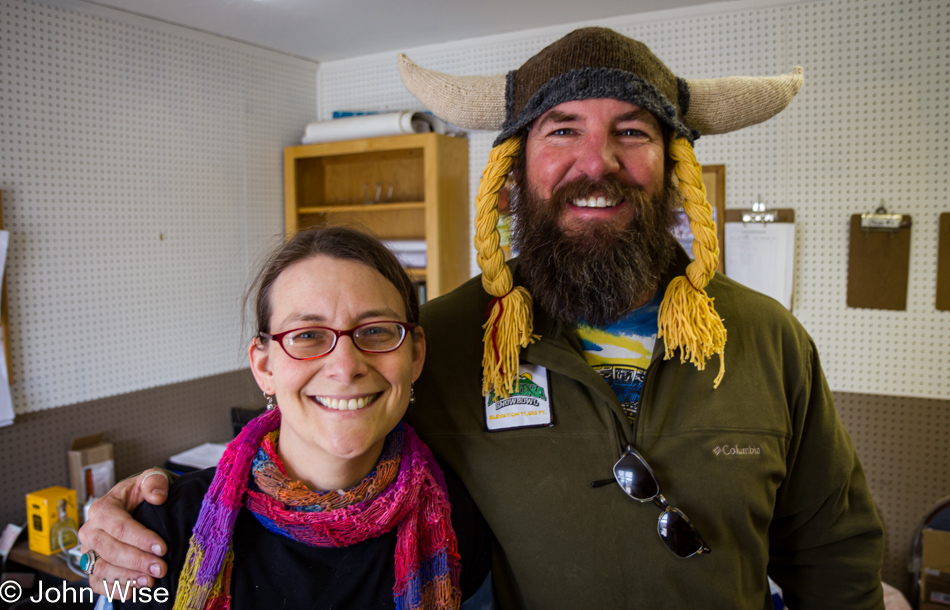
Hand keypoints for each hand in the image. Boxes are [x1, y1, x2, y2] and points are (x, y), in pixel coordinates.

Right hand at [77, 470, 169, 593]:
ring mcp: (89, 550)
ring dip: (126, 577)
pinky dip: (112, 590)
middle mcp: (91, 530)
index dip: (141, 538)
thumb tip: (157, 496)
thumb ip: (154, 482)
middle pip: (110, 550)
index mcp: (103, 508)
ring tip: (150, 581)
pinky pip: (96, 582)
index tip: (162, 548)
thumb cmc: (142, 492)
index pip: (119, 526)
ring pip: (102, 568)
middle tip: (160, 568)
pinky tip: (133, 591)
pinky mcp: (92, 564)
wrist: (134, 503)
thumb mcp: (150, 478)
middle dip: (136, 561)